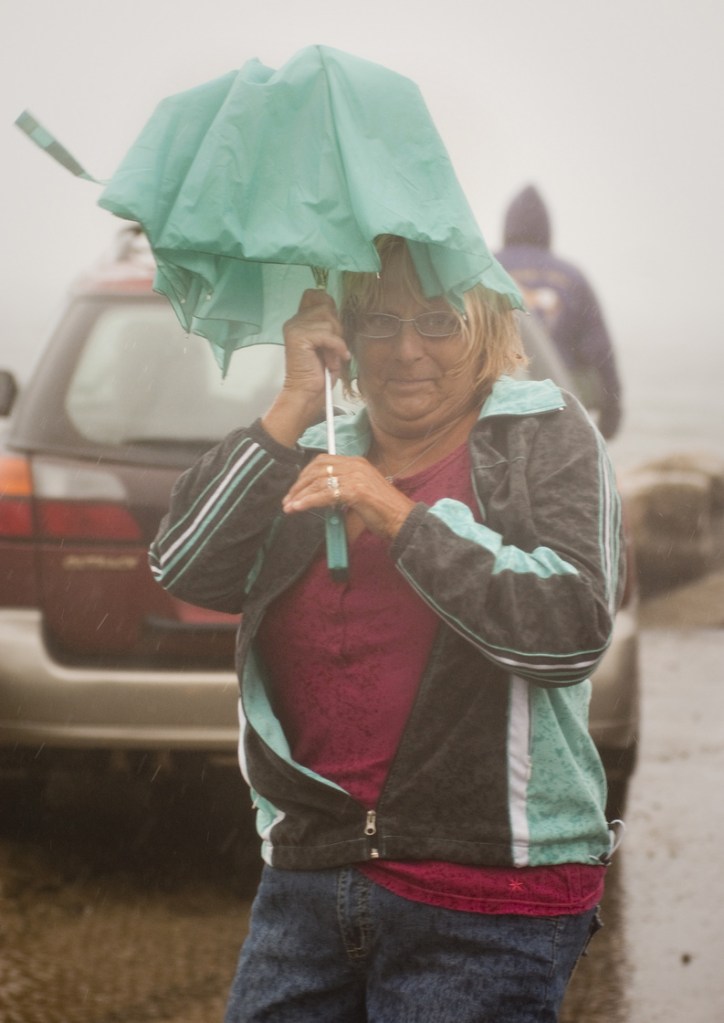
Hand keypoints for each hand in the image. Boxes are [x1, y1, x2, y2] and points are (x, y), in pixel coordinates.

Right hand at [262, 290, 350, 447]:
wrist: (308, 394)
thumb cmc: (319, 373)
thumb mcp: (328, 343)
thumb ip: (330, 325)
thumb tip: (337, 311)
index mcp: (299, 320)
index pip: (314, 294)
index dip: (328, 305)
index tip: (334, 328)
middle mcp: (294, 321)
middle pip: (326, 306)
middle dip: (336, 328)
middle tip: (334, 348)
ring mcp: (295, 327)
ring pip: (329, 320)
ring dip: (336, 341)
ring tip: (331, 357)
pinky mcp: (299, 337)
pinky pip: (328, 334)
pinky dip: (336, 348)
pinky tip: (335, 360)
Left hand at [282, 454, 414, 540]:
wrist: (402, 520)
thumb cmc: (383, 511)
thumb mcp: (360, 493)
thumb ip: (342, 489)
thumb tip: (320, 495)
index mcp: (356, 462)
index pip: (323, 461)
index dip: (305, 474)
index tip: (296, 488)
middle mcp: (355, 465)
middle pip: (317, 469)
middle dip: (299, 484)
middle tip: (288, 499)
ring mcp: (356, 476)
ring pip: (319, 481)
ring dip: (300, 495)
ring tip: (289, 506)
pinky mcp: (355, 490)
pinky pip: (325, 494)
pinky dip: (308, 501)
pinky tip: (298, 508)